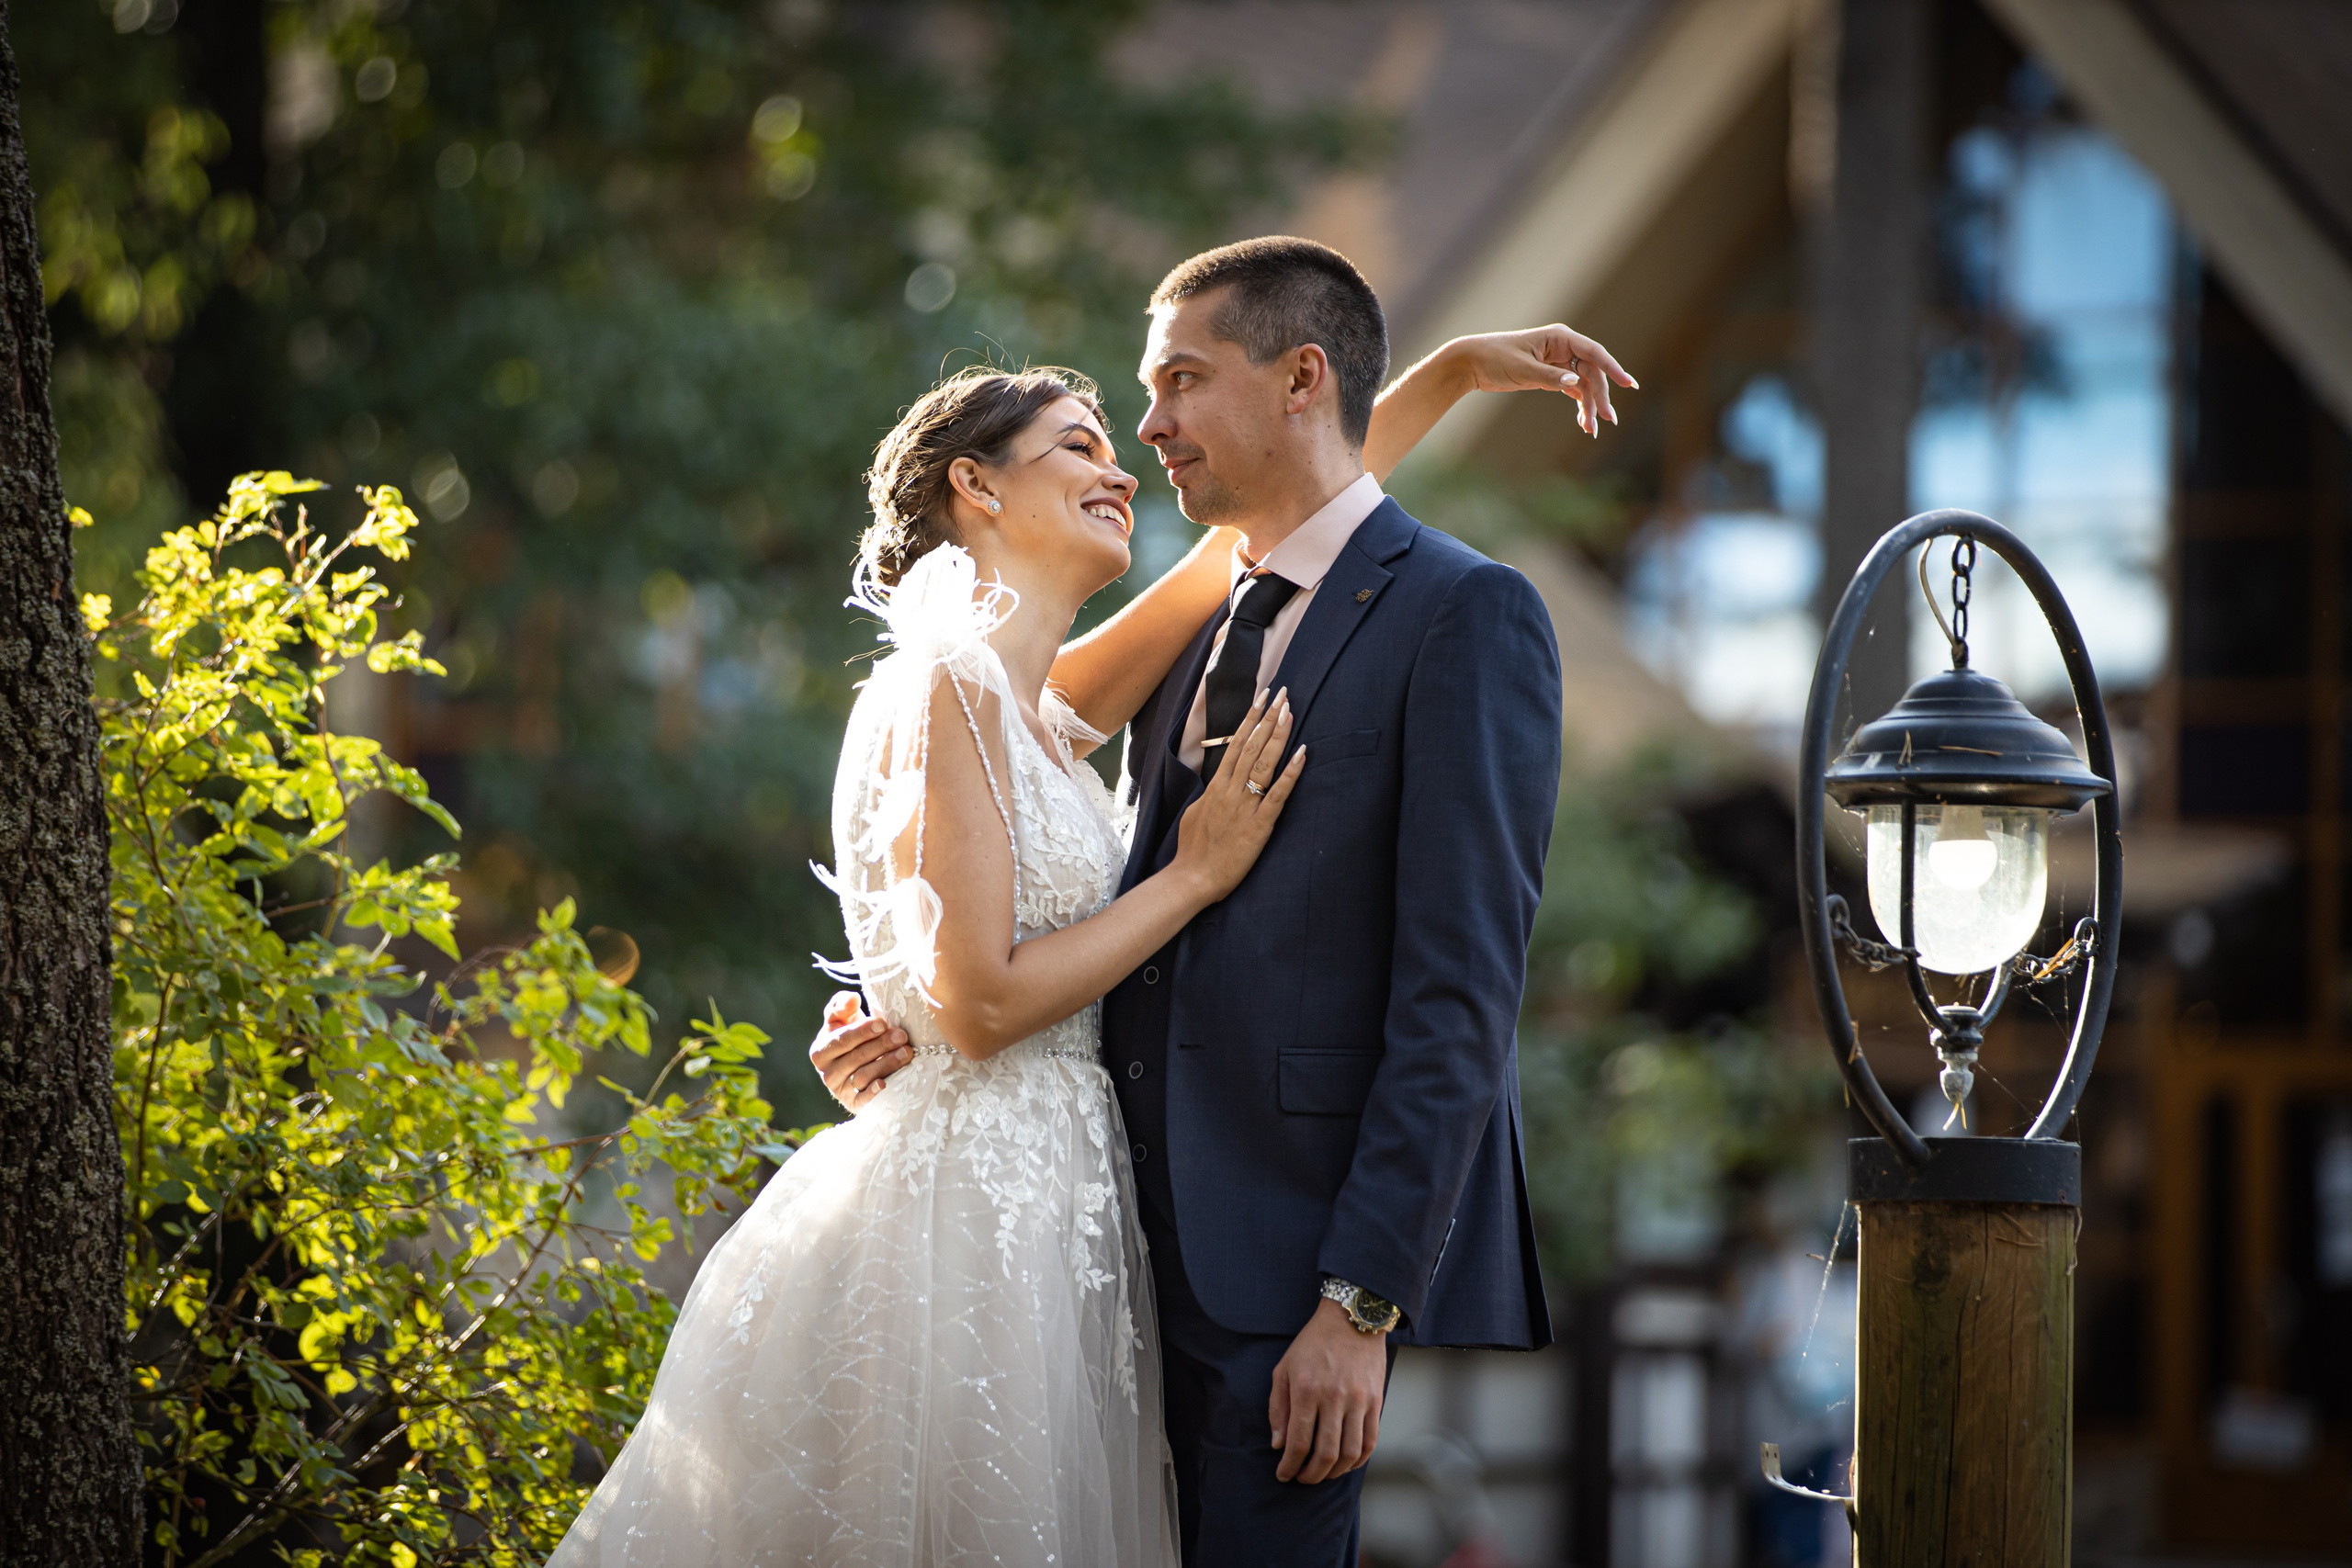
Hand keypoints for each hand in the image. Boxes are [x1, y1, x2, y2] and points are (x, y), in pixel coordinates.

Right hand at [809, 991, 910, 1112]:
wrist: (861, 1065)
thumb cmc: (852, 1036)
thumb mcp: (844, 1019)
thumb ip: (842, 1005)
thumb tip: (852, 998)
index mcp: (821, 1051)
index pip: (841, 1040)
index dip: (861, 1032)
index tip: (882, 1023)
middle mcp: (827, 1073)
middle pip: (855, 1058)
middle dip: (880, 1045)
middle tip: (902, 1036)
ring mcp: (840, 1091)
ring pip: (862, 1077)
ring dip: (885, 1064)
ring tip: (906, 1053)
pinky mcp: (854, 1105)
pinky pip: (863, 1100)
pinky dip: (873, 1093)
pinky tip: (886, 1083)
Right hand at [1171, 688, 1304, 903]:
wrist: (1192, 878)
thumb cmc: (1193, 850)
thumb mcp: (1196, 813)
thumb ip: (1209, 795)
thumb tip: (1217, 783)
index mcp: (1216, 786)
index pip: (1235, 744)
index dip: (1250, 719)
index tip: (1261, 698)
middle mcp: (1230, 790)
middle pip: (1251, 746)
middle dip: (1268, 718)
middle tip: (1283, 694)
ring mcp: (1245, 806)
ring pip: (1263, 763)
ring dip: (1278, 735)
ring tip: (1290, 712)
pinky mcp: (1259, 825)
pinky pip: (1277, 795)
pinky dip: (1290, 773)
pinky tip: (1301, 753)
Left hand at [1269, 1299, 1387, 1483]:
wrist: (1351, 1319)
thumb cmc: (1312, 1343)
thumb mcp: (1284, 1368)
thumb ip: (1278, 1408)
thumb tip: (1279, 1445)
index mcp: (1307, 1390)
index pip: (1298, 1442)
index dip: (1289, 1466)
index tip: (1284, 1474)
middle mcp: (1334, 1398)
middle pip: (1326, 1453)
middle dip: (1311, 1475)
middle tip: (1302, 1478)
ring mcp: (1359, 1400)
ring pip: (1350, 1453)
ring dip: (1334, 1472)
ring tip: (1323, 1474)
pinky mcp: (1376, 1401)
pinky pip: (1370, 1441)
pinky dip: (1358, 1460)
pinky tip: (1346, 1463)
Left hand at [1447, 324, 1637, 437]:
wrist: (1471, 363)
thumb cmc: (1495, 358)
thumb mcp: (1522, 369)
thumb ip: (1550, 377)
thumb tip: (1576, 383)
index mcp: (1559, 338)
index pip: (1593, 352)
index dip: (1613, 368)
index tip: (1629, 384)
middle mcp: (1563, 348)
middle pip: (1591, 372)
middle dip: (1600, 396)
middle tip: (1608, 419)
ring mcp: (1558, 362)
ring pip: (1584, 384)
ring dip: (1589, 405)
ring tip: (1591, 429)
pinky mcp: (1551, 376)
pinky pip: (1573, 390)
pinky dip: (1578, 405)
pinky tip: (1583, 422)